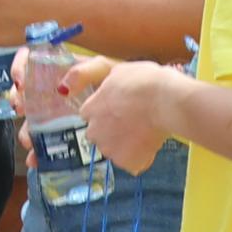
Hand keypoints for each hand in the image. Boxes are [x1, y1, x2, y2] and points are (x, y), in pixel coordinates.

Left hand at [76, 57, 181, 176]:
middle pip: (99, 135)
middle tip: (133, 120)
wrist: (167, 101)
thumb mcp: (113, 69)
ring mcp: (110, 149)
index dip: (105, 112)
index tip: (120, 108)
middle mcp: (95, 132)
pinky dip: (140, 157)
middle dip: (112, 131)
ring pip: (114, 150)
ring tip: (144, 131)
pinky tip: (150, 142)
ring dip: (125, 145)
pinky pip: (131, 163)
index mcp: (90, 110)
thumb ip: (88, 76)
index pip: (89, 116)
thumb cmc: (144, 81)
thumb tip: (64, 89)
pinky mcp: (127, 163)